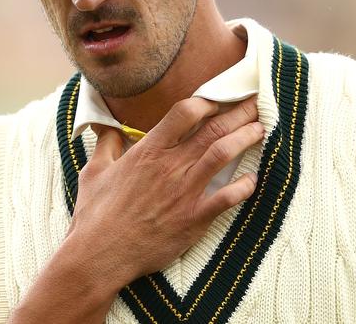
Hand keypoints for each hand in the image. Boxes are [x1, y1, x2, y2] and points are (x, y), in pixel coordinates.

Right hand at [69, 95, 262, 284]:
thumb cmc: (95, 214)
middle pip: (212, 128)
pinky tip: (253, 179)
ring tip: (260, 129)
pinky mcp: (194, 218)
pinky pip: (227, 198)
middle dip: (238, 112)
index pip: (185, 112)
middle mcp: (170, 166)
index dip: (207, 101)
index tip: (218, 100)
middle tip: (255, 102)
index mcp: (148, 151)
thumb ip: (106, 144)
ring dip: (246, 138)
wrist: (100, 255)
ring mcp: (184, 192)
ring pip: (223, 154)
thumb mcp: (94, 171)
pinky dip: (244, 186)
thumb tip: (108, 127)